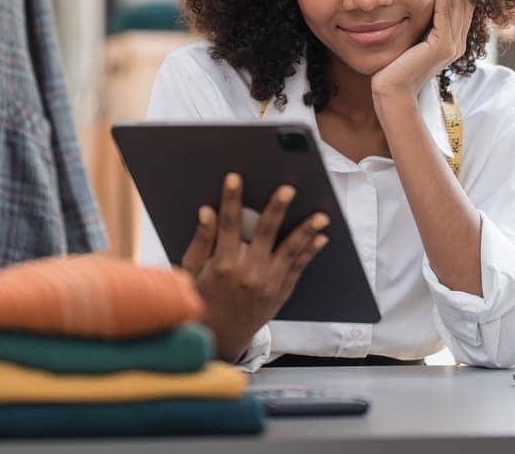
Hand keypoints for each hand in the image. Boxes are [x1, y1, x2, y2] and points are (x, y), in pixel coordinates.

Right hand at [179, 172, 329, 362]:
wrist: (220, 337)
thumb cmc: (203, 300)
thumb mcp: (193, 272)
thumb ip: (201, 241)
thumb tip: (206, 212)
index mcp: (222, 264)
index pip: (228, 224)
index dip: (231, 199)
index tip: (234, 178)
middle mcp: (248, 273)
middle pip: (265, 233)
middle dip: (277, 208)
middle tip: (288, 189)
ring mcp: (267, 283)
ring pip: (290, 251)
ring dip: (306, 231)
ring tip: (321, 216)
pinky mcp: (280, 292)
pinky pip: (298, 268)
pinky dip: (310, 252)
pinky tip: (321, 237)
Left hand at [370, 0, 474, 109]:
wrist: (392, 92)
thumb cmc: (396, 69)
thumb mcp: (412, 42)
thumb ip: (421, 27)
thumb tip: (416, 6)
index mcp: (454, 43)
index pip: (464, 6)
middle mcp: (458, 44)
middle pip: (466, 2)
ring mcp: (452, 45)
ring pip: (459, 5)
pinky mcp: (442, 46)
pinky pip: (446, 13)